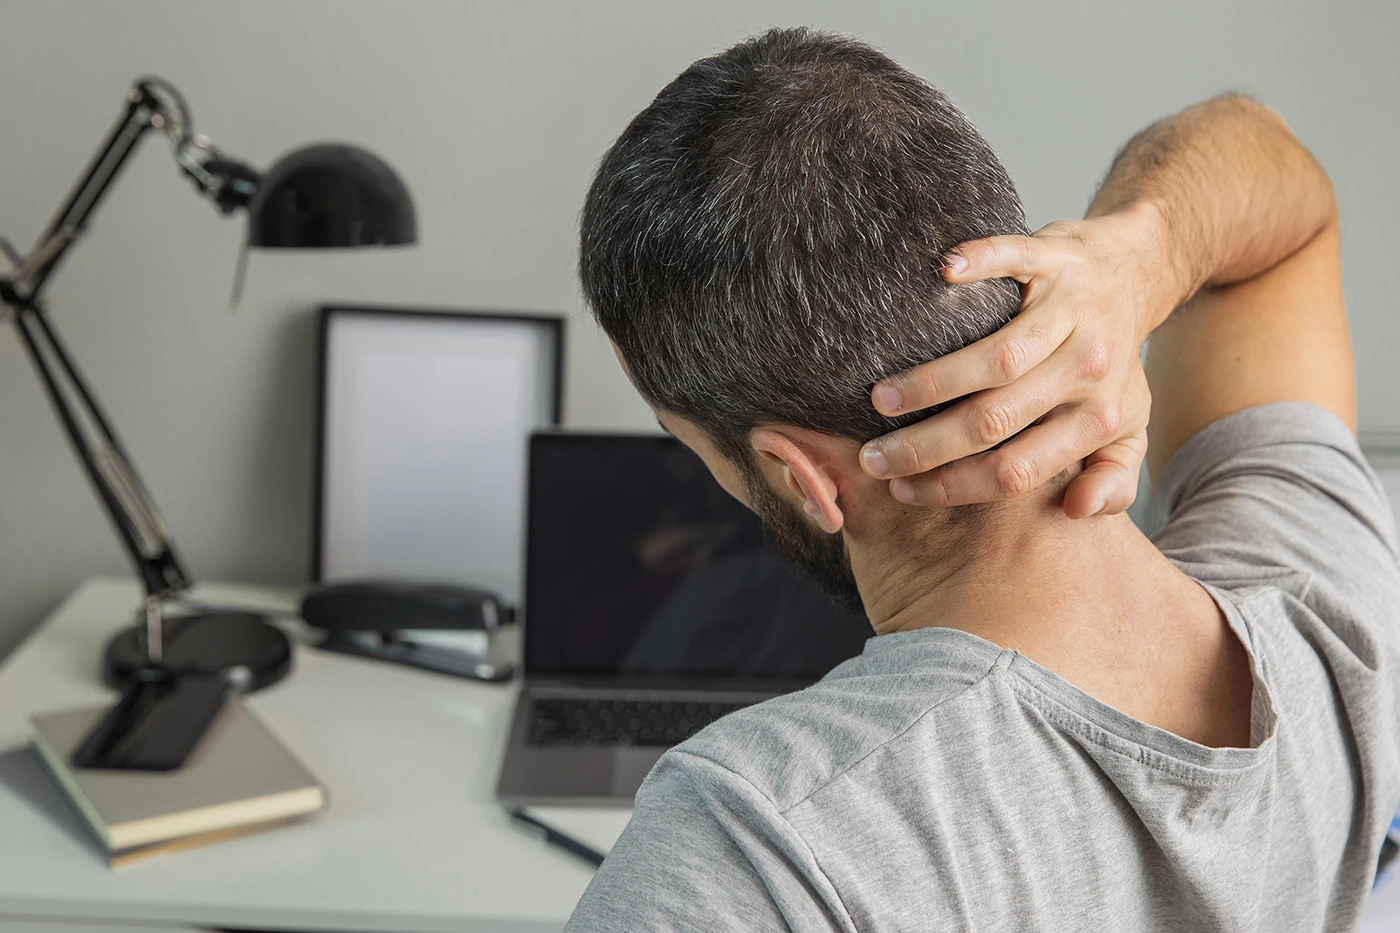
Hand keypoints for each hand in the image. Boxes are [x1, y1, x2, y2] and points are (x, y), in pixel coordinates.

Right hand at [859, 206, 1175, 517]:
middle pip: (995, 419)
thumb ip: (1114, 479)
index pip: (1017, 469)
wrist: (1138, 272)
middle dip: (925, 446)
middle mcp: (1088, 367)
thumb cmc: (1113, 360)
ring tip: (879, 399)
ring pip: (997, 357)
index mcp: (1100, 418)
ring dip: (931, 381)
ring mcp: (1073, 309)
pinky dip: (980, 262)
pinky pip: (1016, 258)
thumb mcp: (1128, 429)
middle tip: (872, 458)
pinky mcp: (1057, 257)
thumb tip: (1079, 512)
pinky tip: (940, 273)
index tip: (903, 491)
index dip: (955, 486)